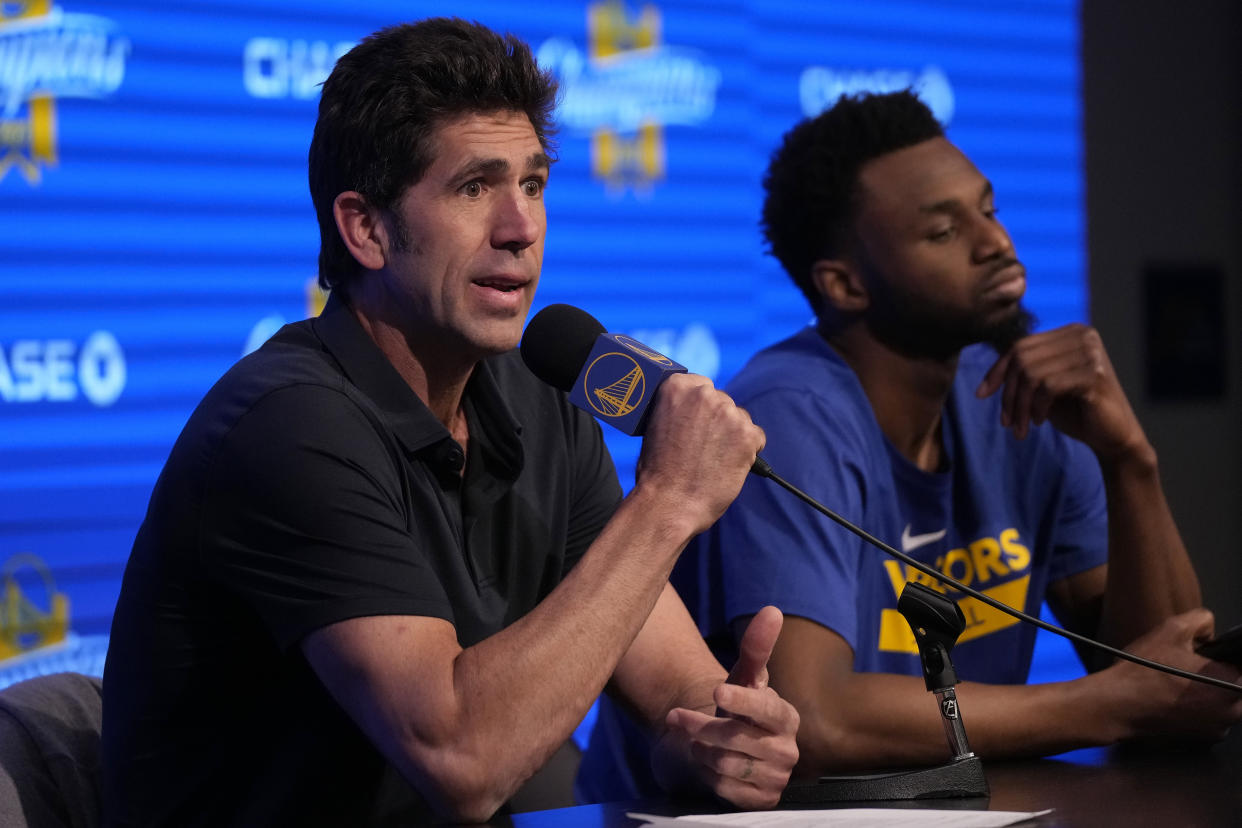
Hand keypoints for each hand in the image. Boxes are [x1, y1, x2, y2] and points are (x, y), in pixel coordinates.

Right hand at [635, 374, 765, 534]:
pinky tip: (730, 466)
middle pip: (722, 401)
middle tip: (705, 446)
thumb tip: (696, 411)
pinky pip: (756, 437)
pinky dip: (748, 451)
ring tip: (714, 460)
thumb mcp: (656, 426)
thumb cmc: (658, 472)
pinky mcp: (748, 434)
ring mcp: (728, 413)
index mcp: (677, 387)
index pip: (700, 385)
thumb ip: (678, 410)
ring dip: (733, 435)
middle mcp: (704, 394)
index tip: (698, 420)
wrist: (669, 504)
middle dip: (717, 421)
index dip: (701, 406)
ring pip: (740, 418)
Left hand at [663, 606, 799, 808]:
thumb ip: (756, 646)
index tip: (717, 691)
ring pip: (727, 765)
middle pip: (737, 740)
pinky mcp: (760, 801)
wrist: (719, 747)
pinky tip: (705, 764)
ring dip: (701, 750)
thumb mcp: (741, 676)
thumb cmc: (733, 708)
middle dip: (701, 727)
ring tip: (696, 741)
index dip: (742, 701)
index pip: (767, 710)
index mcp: (785, 717)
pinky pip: (725, 790)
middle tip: (678, 717)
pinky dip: (707, 776)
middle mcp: (787, 750)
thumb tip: (771, 611)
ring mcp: (775, 778)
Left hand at [976, 324, 1145, 460]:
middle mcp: (1083, 336)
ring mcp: (1091, 353)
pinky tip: (1040, 422)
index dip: (997, 371)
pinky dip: (1037, 407)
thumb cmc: (1076, 410)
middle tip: (1006, 421)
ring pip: (1032, 374)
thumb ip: (1023, 372)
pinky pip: (1048, 387)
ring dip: (1020, 406)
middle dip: (1008, 394)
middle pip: (1022, 359)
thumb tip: (987, 375)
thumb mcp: (1043, 386)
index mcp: (1070, 333)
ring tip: (1020, 427)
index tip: (981, 394)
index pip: (1020, 346)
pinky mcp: (1094, 375)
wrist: (1112, 436)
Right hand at [1103, 609, 1241, 742]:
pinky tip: (1175, 699)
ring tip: (1178, 683)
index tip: (1204, 657)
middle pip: (1235, 683)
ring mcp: (1220, 728)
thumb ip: (1202, 620)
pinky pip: (1211, 716)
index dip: (1221, 657)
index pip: (1239, 663)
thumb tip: (1210, 629)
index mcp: (1235, 683)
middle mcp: (1235, 711)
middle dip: (1217, 674)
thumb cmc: (1146, 670)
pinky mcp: (1205, 739)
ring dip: (1209, 691)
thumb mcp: (1173, 629)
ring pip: (1224, 701)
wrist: (1119, 705)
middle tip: (1189, 668)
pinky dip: (1198, 708)